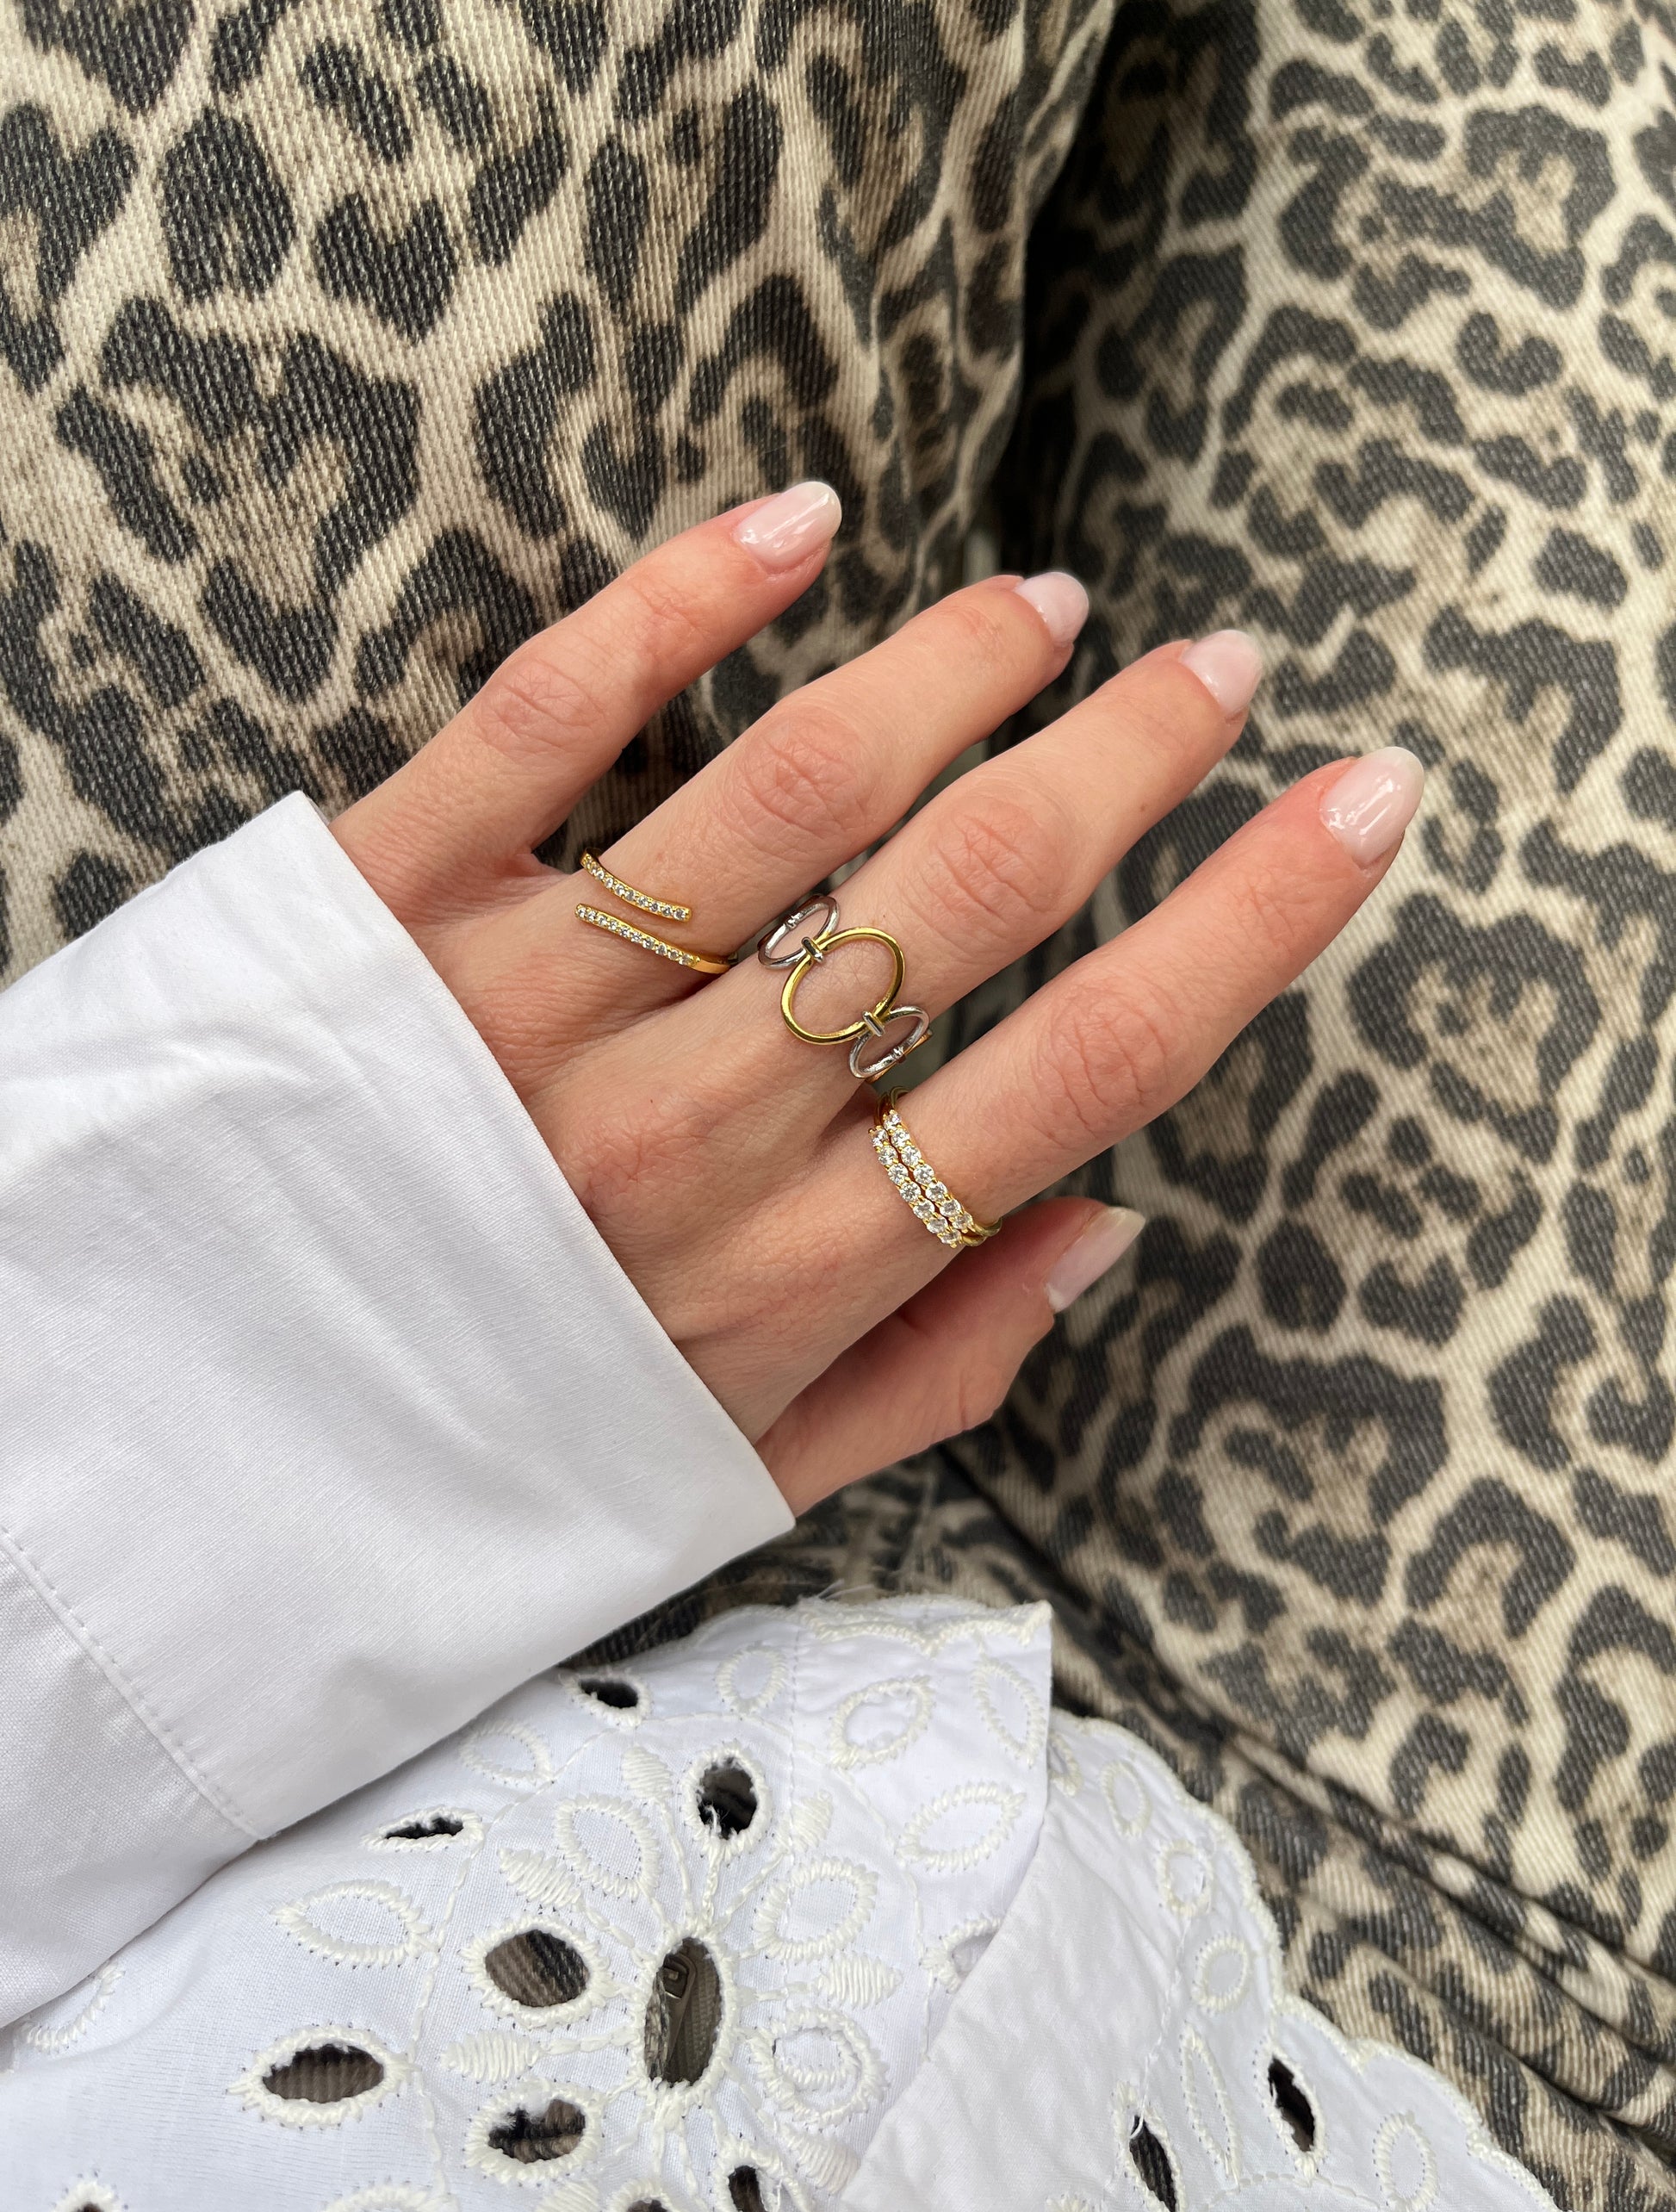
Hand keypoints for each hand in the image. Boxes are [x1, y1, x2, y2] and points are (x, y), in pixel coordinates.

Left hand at [333, 484, 1422, 1511]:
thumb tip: (1112, 1219)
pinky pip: (548, 711)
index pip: (1086, 1068)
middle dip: (1135, 757)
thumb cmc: (484, 1453)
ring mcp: (528, 1008)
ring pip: (796, 784)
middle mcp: (681, 1133)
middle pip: (972, 895)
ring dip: (955, 664)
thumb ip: (939, 1370)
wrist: (182, 1445)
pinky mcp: (384, 906)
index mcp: (789, 1273)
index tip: (1363, 807)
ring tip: (1047, 605)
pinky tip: (796, 522)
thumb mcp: (739, 1476)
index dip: (1255, 924)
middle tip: (1222, 669)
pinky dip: (681, 596)